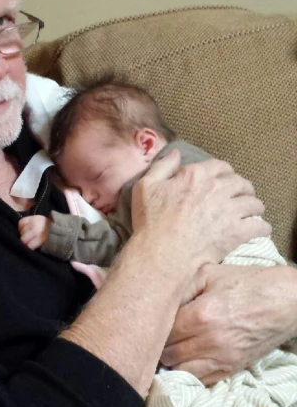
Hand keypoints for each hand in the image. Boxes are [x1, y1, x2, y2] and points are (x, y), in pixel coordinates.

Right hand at [18, 215, 50, 249]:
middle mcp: (36, 230)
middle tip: (26, 241)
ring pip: (21, 231)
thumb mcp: (44, 242)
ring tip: (26, 234)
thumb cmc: (49, 235)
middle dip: (24, 241)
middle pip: (23, 239)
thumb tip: (27, 247)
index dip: (27, 247)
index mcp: (41, 238)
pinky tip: (23, 228)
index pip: (29, 245)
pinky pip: (20, 223)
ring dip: (22, 234)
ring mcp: (33, 222)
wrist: (54, 224)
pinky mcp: (30, 217)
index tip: (28, 247)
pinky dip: (21, 226)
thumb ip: (36, 245)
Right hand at [130, 151, 269, 288]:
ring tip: (252, 212)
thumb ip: (162, 166)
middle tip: (241, 195)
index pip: (221, 166)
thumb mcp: (145, 186)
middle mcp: (217, 188)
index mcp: (196, 175)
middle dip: (243, 188)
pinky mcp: (237, 232)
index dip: (225, 172)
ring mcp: (229, 211)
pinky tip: (259, 229)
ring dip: (254, 206)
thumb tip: (176, 153)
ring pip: (254, 203)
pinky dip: (261, 227)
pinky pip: (259, 226)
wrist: (162, 253)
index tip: (225, 178)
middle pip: (241, 183)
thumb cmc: (150, 221)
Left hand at [161, 262, 296, 383]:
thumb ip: (182, 286)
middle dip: (156, 346)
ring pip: (180, 372)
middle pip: (167, 354)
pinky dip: (186, 374)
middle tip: (149, 337)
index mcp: (202, 315)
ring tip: (163, 350)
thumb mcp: (210, 273)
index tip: (145, 322)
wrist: (285, 302)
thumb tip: (157, 298)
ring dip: (169, 362)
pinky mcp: (231, 369)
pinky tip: (180, 362)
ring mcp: (221, 359)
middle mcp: (209, 341)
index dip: (151, 327)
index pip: (162, 331)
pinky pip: (200, 381)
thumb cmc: (247, 283)